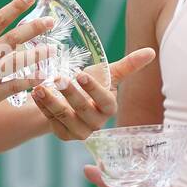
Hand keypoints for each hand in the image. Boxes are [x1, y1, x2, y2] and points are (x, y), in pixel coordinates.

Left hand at [30, 48, 155, 140]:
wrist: (71, 100)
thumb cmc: (90, 85)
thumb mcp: (107, 74)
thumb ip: (128, 65)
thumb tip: (151, 51)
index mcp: (109, 108)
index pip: (105, 100)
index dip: (93, 89)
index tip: (81, 74)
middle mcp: (96, 123)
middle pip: (83, 110)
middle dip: (70, 94)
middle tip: (58, 78)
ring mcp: (80, 131)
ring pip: (65, 118)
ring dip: (52, 102)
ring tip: (40, 87)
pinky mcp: (64, 134)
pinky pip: (52, 122)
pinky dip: (43, 107)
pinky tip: (35, 93)